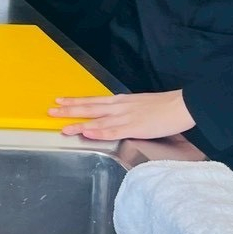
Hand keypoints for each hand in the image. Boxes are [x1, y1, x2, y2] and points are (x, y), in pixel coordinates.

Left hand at [50, 90, 194, 140]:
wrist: (182, 105)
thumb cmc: (163, 106)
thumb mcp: (139, 104)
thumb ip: (124, 109)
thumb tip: (113, 113)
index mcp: (120, 101)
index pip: (93, 100)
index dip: (75, 101)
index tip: (59, 101)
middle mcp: (119, 107)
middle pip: (89, 108)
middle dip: (69, 110)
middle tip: (50, 111)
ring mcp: (126, 117)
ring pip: (97, 120)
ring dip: (79, 123)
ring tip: (63, 126)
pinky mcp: (135, 127)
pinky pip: (113, 131)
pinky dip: (99, 131)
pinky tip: (87, 132)